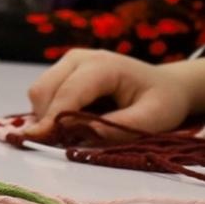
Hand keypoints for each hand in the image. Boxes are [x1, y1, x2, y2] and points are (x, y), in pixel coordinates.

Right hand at [24, 49, 204, 139]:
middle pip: (44, 89)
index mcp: (103, 65)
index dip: (52, 118)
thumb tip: (85, 137)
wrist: (166, 85)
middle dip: (45, 119)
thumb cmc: (163, 101)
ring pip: (40, 92)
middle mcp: (79, 58)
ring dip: (47, 116)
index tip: (38, 140)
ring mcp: (68, 62)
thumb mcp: (155, 118)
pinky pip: (45, 94)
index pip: (68, 93)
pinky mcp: (64, 72)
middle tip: (59, 145)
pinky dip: (50, 112)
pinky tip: (73, 122)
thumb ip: (121, 128)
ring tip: (74, 133)